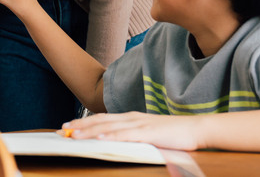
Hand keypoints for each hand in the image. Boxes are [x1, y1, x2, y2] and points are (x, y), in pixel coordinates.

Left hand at [62, 112, 203, 150]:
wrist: (196, 129)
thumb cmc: (173, 134)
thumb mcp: (148, 133)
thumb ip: (132, 135)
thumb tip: (114, 141)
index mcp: (131, 118)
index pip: (102, 119)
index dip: (84, 122)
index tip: (68, 126)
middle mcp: (132, 118)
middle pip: (101, 121)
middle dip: (80, 125)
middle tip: (63, 130)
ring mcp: (140, 124)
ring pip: (109, 127)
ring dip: (90, 131)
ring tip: (74, 134)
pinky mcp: (149, 133)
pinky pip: (127, 135)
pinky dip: (112, 137)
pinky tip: (100, 139)